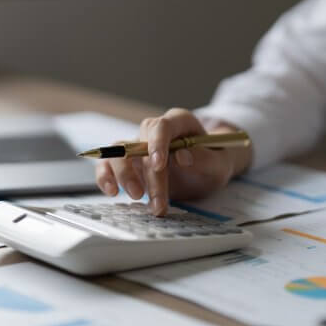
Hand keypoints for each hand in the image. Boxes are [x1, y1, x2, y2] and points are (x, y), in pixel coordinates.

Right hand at [94, 108, 252, 215]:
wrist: (207, 172)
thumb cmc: (214, 163)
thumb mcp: (219, 165)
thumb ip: (204, 159)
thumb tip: (182, 157)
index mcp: (180, 123)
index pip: (163, 126)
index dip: (157, 143)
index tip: (158, 165)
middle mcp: (156, 131)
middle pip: (140, 143)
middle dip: (147, 175)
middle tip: (158, 202)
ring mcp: (140, 146)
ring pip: (119, 152)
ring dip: (124, 176)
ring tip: (136, 198)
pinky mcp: (129, 163)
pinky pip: (109, 165)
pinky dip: (105, 176)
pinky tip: (111, 191)